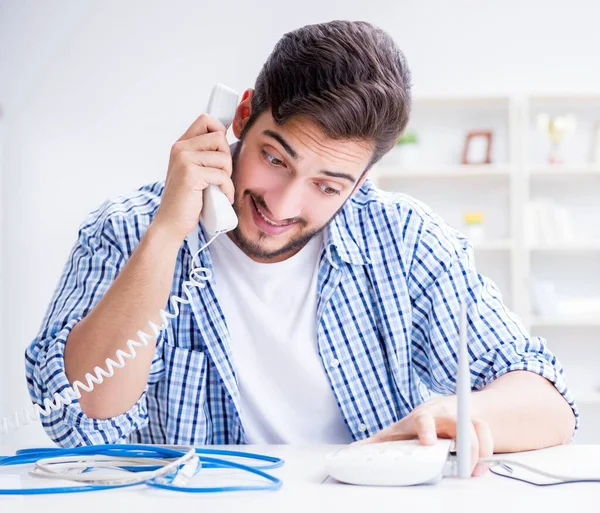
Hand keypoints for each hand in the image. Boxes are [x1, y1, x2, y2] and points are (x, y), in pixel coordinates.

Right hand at [153, 114, 234, 241]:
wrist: (171, 222)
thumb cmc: (186, 200)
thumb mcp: (193, 172)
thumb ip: (204, 155)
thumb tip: (226, 139)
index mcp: (181, 145)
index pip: (206, 120)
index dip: (220, 131)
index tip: (223, 151)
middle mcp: (180, 149)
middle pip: (219, 137)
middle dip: (227, 158)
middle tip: (221, 176)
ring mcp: (184, 160)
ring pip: (223, 157)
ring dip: (228, 175)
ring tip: (220, 187)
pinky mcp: (191, 174)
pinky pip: (222, 175)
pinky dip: (227, 189)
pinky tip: (223, 197)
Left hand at [357, 395, 493, 476]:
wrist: (439, 412)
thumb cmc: (413, 428)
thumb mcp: (392, 435)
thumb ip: (373, 444)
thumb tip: (352, 449)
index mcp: (418, 419)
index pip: (421, 418)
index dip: (425, 428)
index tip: (427, 441)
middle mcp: (440, 416)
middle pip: (456, 422)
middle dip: (465, 444)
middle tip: (466, 466)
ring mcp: (459, 419)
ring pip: (475, 426)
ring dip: (480, 448)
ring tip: (474, 469)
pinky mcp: (474, 426)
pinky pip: (486, 433)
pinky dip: (488, 450)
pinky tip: (482, 465)